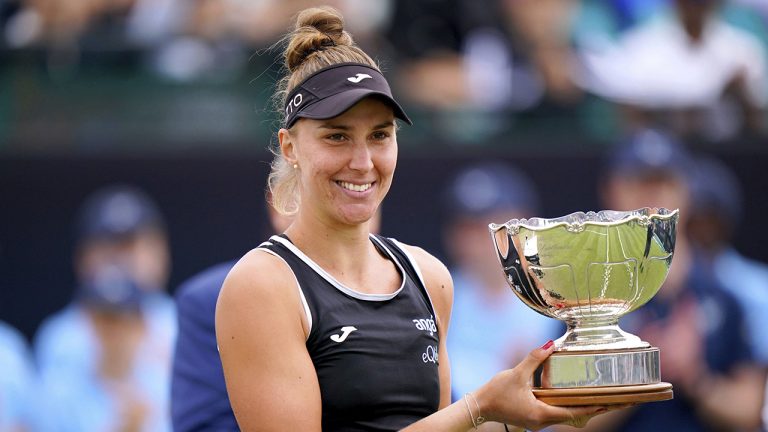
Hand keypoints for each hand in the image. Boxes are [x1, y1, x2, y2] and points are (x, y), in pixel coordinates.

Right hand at [474, 341, 618, 430]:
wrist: (479, 407)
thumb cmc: (496, 393)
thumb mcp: (516, 373)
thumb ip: (534, 358)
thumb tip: (550, 343)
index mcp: (542, 413)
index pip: (575, 412)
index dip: (594, 407)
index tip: (611, 402)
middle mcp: (543, 421)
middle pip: (575, 416)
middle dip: (595, 408)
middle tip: (615, 400)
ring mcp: (538, 421)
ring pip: (566, 416)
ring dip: (583, 408)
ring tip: (601, 399)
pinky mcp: (533, 417)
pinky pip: (557, 413)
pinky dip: (569, 406)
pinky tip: (575, 398)